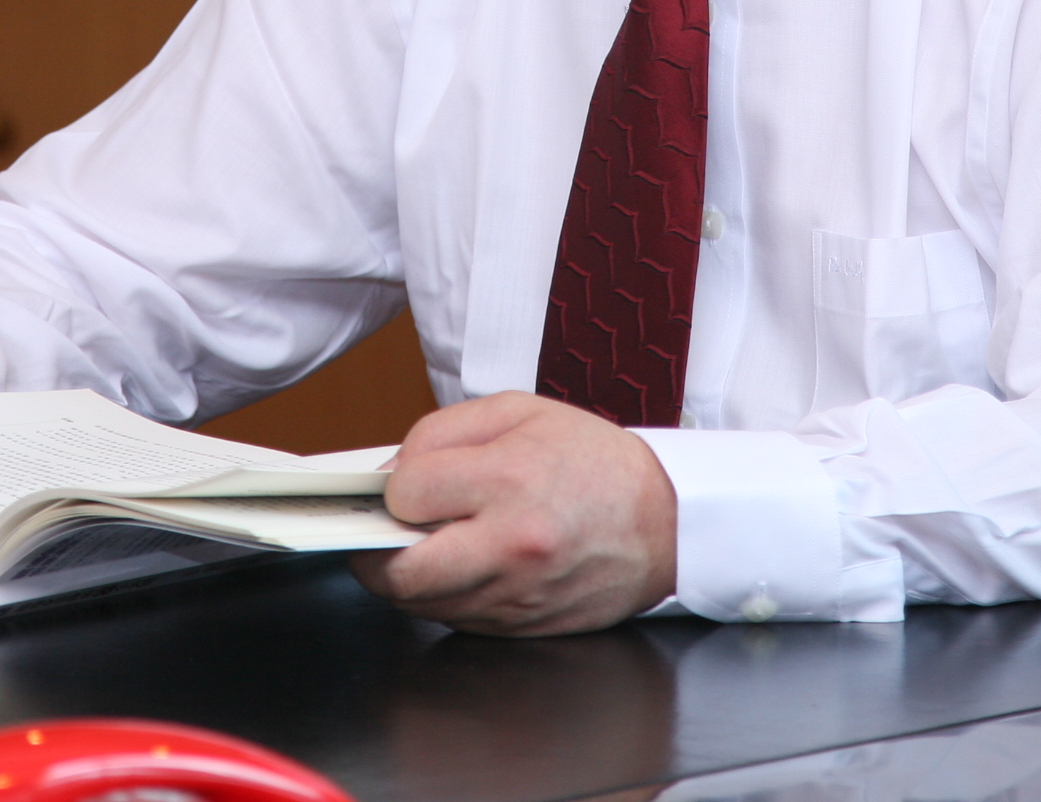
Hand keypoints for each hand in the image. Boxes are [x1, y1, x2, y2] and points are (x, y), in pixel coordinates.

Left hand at [349, 392, 675, 634]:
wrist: (666, 524)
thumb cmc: (595, 463)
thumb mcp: (519, 412)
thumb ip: (443, 433)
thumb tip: (390, 472)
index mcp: (509, 480)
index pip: (405, 494)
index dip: (394, 486)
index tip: (408, 483)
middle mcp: (509, 546)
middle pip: (396, 570)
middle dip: (375, 549)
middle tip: (383, 530)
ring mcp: (516, 594)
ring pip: (419, 603)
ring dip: (408, 575)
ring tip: (428, 544)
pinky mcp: (522, 627)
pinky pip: (454, 619)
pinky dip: (445, 596)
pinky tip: (464, 566)